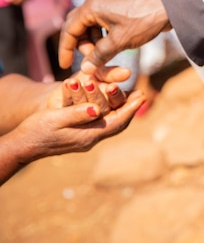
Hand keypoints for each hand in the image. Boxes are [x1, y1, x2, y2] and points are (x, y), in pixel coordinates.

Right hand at [9, 90, 145, 162]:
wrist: (21, 148)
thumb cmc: (35, 131)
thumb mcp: (55, 118)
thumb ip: (77, 114)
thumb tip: (96, 109)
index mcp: (87, 136)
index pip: (117, 122)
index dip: (130, 108)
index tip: (142, 96)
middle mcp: (90, 140)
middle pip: (118, 124)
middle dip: (130, 109)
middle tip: (141, 94)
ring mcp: (85, 140)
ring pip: (111, 125)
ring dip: (122, 111)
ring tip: (130, 97)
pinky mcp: (80, 138)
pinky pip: (102, 125)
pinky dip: (110, 114)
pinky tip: (111, 105)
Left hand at [46, 68, 131, 115]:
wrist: (65, 92)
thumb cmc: (88, 82)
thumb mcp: (99, 75)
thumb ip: (112, 74)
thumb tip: (127, 73)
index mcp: (113, 106)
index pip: (119, 104)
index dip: (117, 96)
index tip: (112, 86)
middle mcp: (99, 117)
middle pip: (103, 110)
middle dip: (98, 96)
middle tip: (94, 84)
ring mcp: (81, 120)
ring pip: (84, 110)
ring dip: (81, 95)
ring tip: (77, 82)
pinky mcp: (63, 118)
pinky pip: (66, 107)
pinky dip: (68, 94)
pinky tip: (67, 83)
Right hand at [58, 0, 170, 74]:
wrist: (169, 7)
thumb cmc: (143, 22)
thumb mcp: (119, 41)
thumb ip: (100, 55)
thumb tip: (85, 69)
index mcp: (91, 8)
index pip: (69, 30)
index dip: (66, 49)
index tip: (65, 65)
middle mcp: (96, 3)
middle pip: (78, 27)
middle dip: (80, 46)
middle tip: (89, 62)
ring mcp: (107, 5)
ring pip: (91, 27)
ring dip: (94, 43)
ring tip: (103, 57)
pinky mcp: (117, 10)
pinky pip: (103, 25)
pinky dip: (103, 38)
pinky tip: (112, 48)